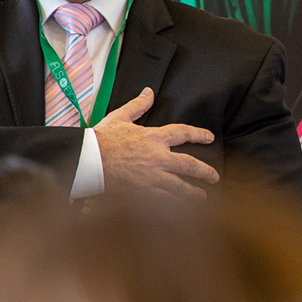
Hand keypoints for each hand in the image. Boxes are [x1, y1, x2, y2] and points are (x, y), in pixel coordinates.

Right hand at [93, 88, 219, 198]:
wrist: (87, 161)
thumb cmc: (101, 139)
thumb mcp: (120, 117)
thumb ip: (137, 105)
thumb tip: (149, 92)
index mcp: (154, 137)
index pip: (183, 133)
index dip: (199, 135)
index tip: (209, 138)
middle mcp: (158, 158)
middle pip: (190, 165)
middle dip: (205, 171)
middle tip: (214, 176)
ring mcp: (152, 177)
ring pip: (180, 187)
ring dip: (194, 192)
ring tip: (202, 196)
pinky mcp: (143, 193)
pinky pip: (165, 200)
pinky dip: (176, 205)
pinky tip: (183, 209)